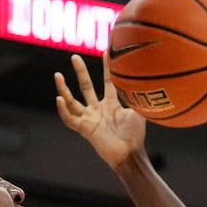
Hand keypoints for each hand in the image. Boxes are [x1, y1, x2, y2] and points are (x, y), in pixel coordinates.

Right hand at [55, 53, 146, 167]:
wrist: (129, 154)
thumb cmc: (135, 136)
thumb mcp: (139, 112)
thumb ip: (139, 97)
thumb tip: (148, 82)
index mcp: (111, 104)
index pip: (107, 82)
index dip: (106, 68)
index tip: (106, 52)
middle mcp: (98, 110)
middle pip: (85, 87)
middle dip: (80, 71)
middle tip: (74, 56)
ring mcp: (89, 119)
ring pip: (72, 101)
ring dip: (64, 89)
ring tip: (57, 75)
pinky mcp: (84, 129)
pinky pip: (70, 119)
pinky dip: (63, 110)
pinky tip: (59, 99)